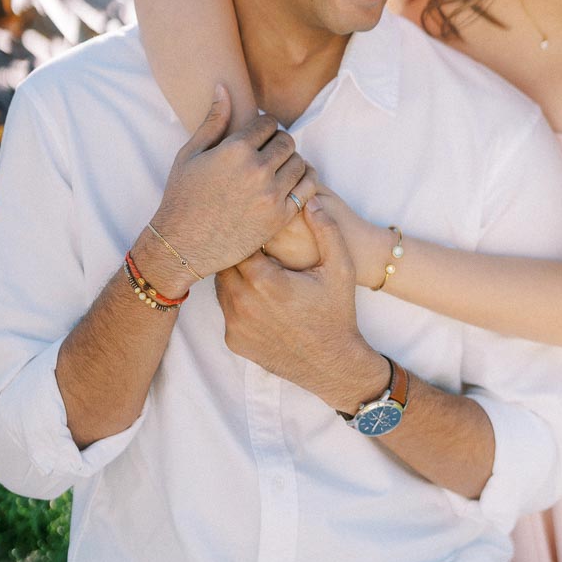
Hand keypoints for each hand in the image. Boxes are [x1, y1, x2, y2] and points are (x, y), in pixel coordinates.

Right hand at [146, 86, 316, 285]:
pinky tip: (292, 182)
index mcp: (235, 149)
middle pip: (287, 141)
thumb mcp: (190, 154)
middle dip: (279, 142)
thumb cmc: (182, 197)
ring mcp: (271, 194)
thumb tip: (224, 87)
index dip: (264, 127)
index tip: (259, 136)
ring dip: (291, 162)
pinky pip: (307, 189)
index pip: (269, 123)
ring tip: (277, 168)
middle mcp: (257, 169)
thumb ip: (213, 120)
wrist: (182, 245)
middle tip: (268, 152)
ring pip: (299, 162)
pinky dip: (305, 181)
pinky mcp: (280, 217)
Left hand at [215, 198, 386, 411]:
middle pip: (225, 262)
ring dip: (234, 274)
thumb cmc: (336, 312)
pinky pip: (225, 309)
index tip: (260, 228)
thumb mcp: (340, 267)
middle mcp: (244, 303)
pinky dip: (236, 298)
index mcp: (266, 281)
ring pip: (221, 285)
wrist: (331, 363)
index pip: (241, 242)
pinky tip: (257, 295)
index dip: (249, 233)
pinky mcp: (233, 340)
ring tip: (255, 266)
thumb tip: (309, 198)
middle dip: (238, 251)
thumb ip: (326, 229)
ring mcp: (235, 324)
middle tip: (254, 245)